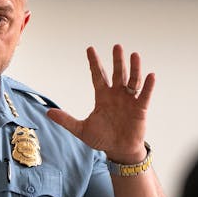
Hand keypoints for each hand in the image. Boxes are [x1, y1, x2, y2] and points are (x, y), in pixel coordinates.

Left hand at [47, 45, 152, 163]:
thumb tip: (48, 112)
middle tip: (116, 46)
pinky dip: (148, 86)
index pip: (98, 76)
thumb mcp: (81, 129)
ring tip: (134, 55)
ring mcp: (129, 100)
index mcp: (102, 97)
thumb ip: (66, 120)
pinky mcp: (140, 108)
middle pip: (117, 74)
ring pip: (132, 80)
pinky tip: (150, 75)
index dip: (94, 63)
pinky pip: (144, 95)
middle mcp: (116, 95)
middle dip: (117, 61)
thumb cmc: (102, 139)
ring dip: (134, 68)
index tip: (90, 49)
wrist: (118, 150)